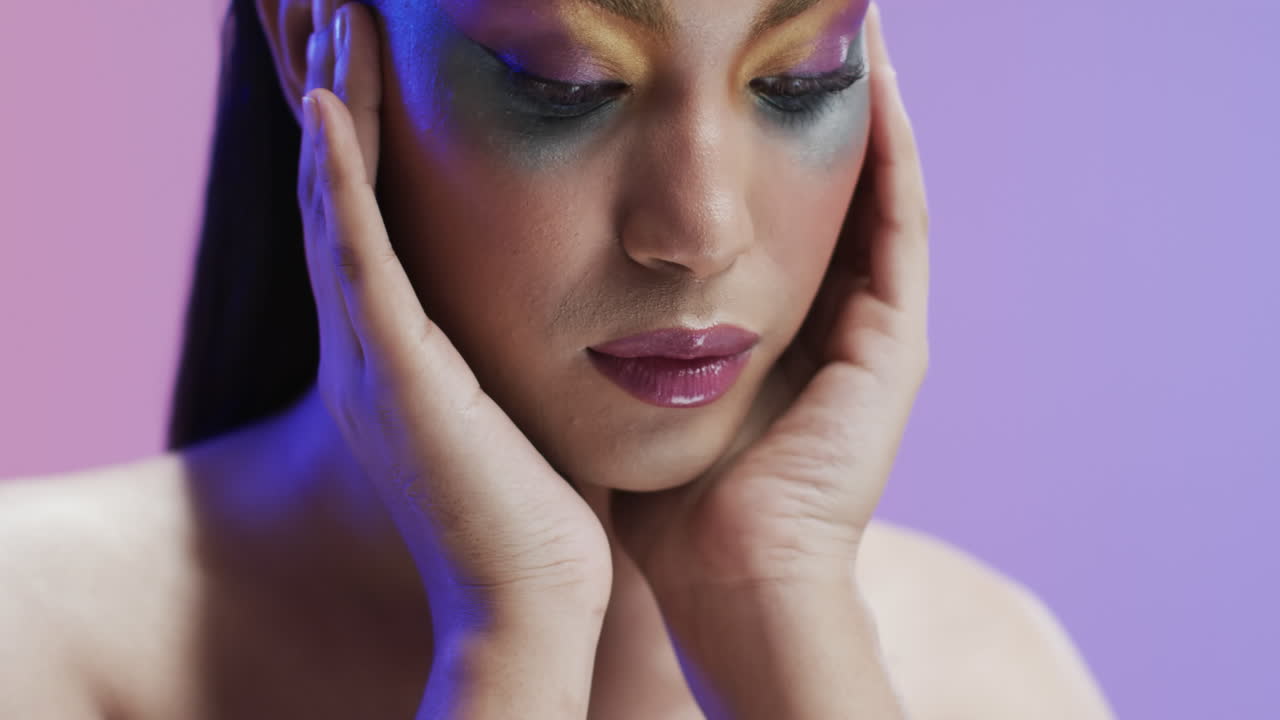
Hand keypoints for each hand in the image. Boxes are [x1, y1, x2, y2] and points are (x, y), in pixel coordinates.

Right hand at [297, 2, 609, 626]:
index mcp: (405, 345)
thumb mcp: (517, 400)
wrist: (530, 599)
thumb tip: (570, 298)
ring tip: (329, 16)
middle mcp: (373, 340)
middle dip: (334, 94)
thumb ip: (516, 345)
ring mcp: (375, 355)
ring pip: (335, 202)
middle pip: (337, 189)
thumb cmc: (539, 509)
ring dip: (329, 106)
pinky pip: (356, 258)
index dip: (362, 131)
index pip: (374, 213)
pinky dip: (335, 180)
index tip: (370, 53)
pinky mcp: (396, 374)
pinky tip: (325, 106)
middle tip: (332, 7)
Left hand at [610, 1, 929, 594]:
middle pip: (830, 188)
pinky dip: (894, 148)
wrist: (726, 578)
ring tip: (851, 19)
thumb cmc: (665, 498)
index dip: (757, 135)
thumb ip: (608, 324)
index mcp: (777, 329)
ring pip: (877, 188)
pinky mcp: (899, 343)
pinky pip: (902, 222)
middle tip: (792, 23)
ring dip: (866, 105)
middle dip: (810, 104)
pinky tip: (876, 73)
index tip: (723, 68)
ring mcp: (877, 330)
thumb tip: (540, 264)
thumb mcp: (632, 381)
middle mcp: (836, 320)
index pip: (775, 211)